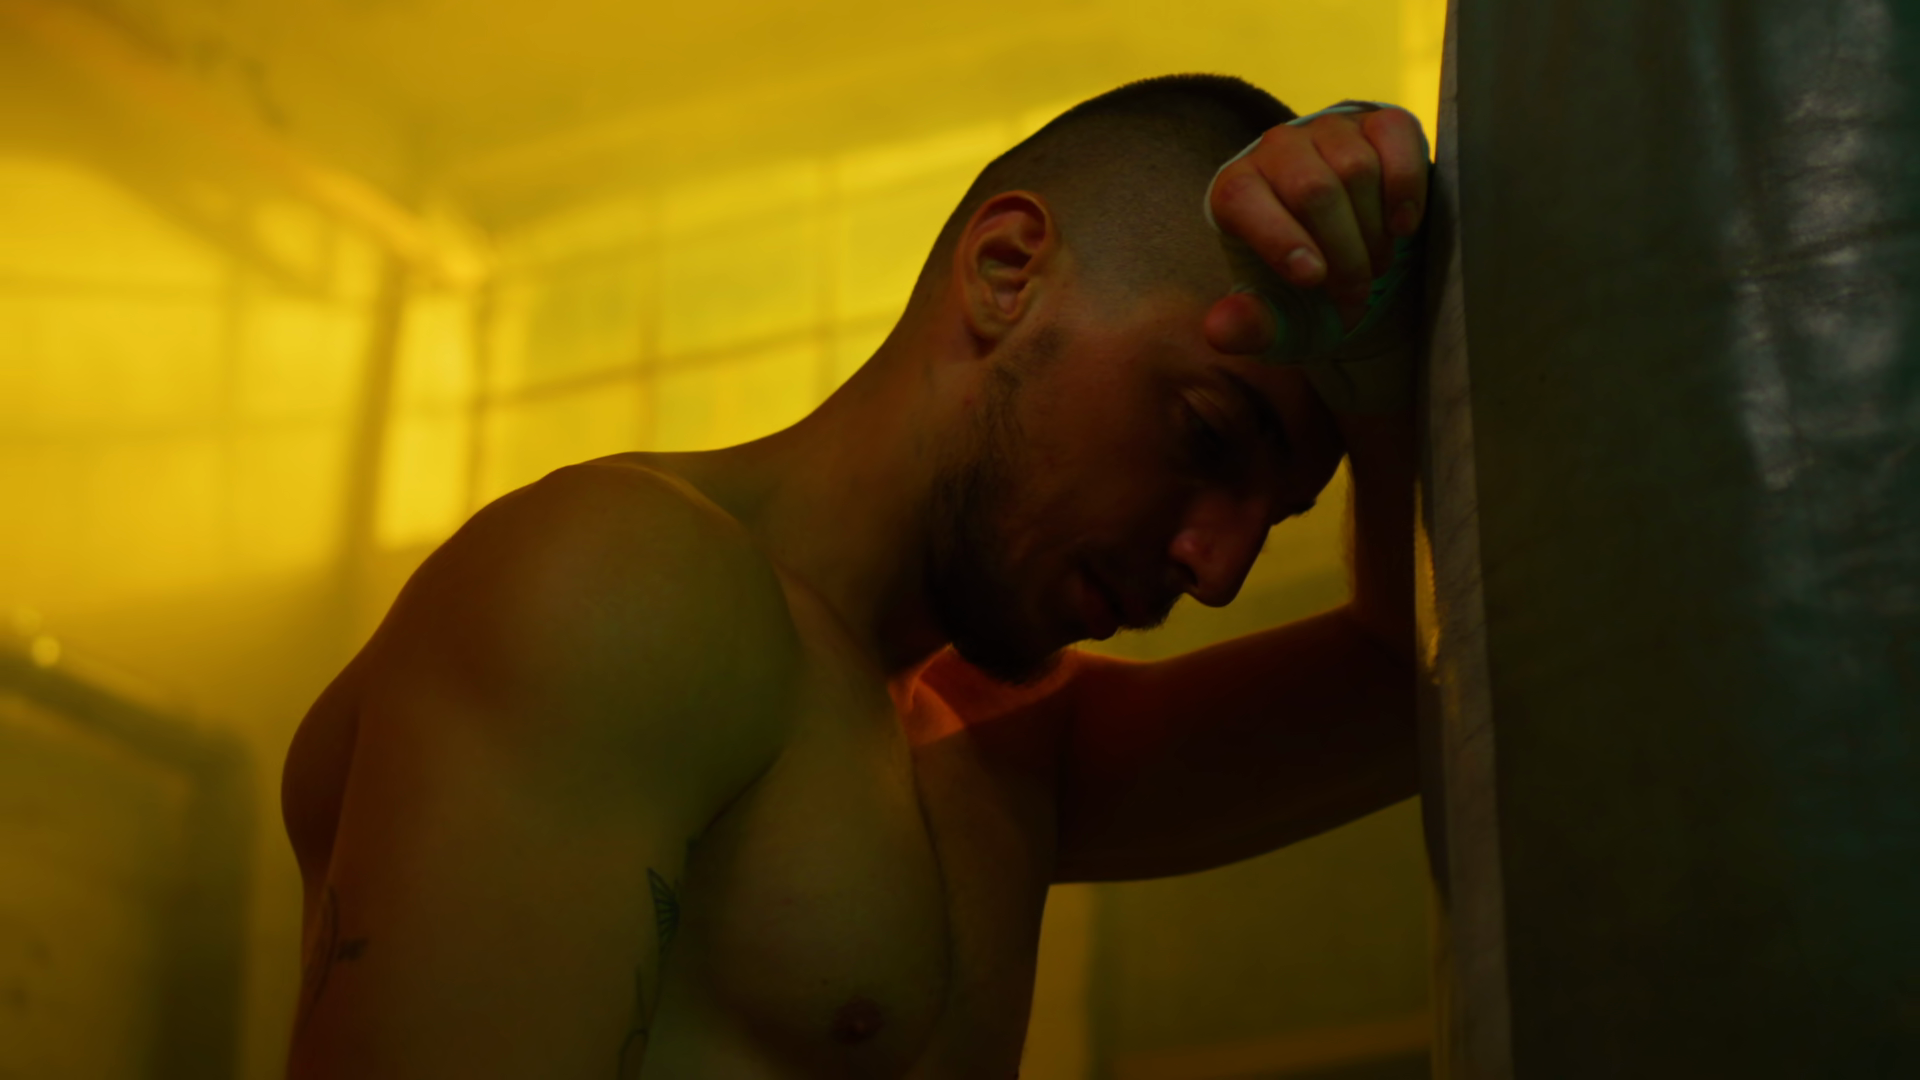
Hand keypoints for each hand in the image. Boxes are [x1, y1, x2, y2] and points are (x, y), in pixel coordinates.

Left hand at [1204, 106, 1429, 350]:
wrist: (1354, 249)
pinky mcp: (1377, 121)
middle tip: (1357, 291)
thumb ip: (1248, 325)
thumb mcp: (1276, 315)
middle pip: (1312, 191)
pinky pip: (1394, 139)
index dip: (1279, 239)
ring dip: (1375, 230)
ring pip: (1356, 168)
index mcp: (1235, 189)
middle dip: (1343, 252)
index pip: (1242, 199)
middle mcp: (1276, 148)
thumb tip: (1220, 331)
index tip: (1314, 280)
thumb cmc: (1304, 282)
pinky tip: (1403, 226)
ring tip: (1376, 263)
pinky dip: (1406, 188)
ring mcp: (1329, 129)